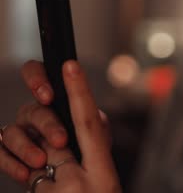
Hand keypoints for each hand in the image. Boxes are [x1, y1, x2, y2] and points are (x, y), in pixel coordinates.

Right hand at [0, 60, 120, 191]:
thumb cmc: (91, 153)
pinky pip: (0, 153)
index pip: (40, 75)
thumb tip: (93, 113)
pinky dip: (10, 163)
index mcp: (57, 102)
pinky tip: (26, 173)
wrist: (82, 182)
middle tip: (61, 140)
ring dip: (26, 147)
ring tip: (42, 162)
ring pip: (12, 131)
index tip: (47, 95)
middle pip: (31, 109)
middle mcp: (37, 115)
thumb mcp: (98, 134)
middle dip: (46, 124)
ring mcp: (22, 135)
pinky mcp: (11, 155)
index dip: (38, 79)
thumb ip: (93, 121)